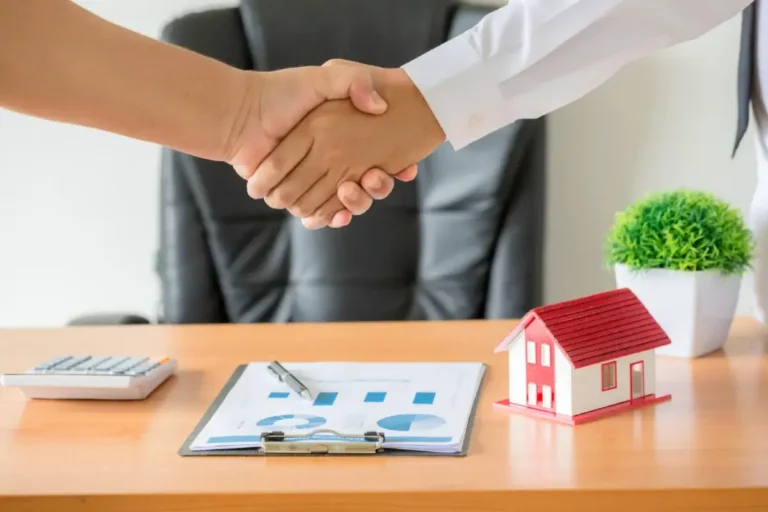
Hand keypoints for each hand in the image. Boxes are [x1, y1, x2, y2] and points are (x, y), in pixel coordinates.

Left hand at [246, 65, 445, 228]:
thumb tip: (380, 106)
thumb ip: (354, 81)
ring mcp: (318, 180)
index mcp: (344, 138)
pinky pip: (325, 214)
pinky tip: (339, 214)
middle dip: (378, 187)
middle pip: (369, 185)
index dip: (396, 167)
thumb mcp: (325, 76)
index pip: (381, 158)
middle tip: (375, 177)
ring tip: (352, 189)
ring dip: (357, 203)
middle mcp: (334, 161)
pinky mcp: (301, 196)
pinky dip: (334, 217)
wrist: (242, 114)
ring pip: (350, 203)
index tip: (406, 167)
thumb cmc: (283, 92)